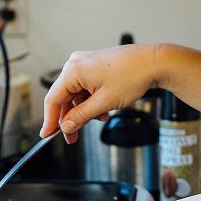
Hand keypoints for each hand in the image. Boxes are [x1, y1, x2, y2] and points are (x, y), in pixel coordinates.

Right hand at [41, 45, 157, 142]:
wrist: (153, 62)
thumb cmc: (132, 76)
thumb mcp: (104, 102)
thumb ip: (81, 116)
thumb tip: (66, 126)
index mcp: (73, 70)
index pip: (53, 99)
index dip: (50, 120)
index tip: (47, 136)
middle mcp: (76, 64)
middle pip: (64, 97)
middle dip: (70, 118)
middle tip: (73, 138)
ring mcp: (85, 64)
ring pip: (76, 95)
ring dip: (85, 111)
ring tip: (101, 118)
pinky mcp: (94, 66)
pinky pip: (85, 88)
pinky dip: (92, 101)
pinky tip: (104, 109)